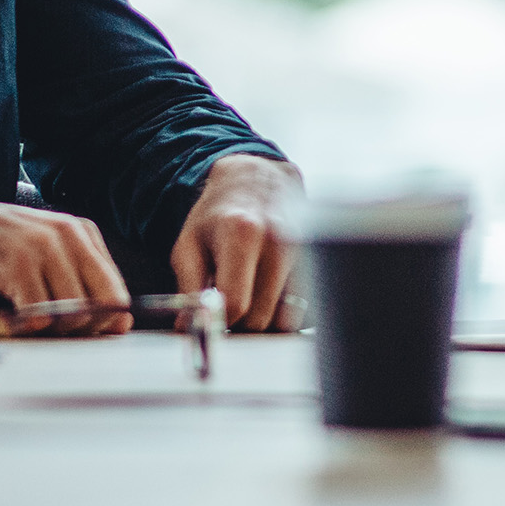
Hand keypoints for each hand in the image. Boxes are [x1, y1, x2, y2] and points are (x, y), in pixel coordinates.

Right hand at [0, 199, 128, 333]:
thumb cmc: (1, 247)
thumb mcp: (49, 257)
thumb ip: (84, 285)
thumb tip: (121, 327)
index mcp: (83, 233)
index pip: (117, 293)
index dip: (105, 324)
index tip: (84, 337)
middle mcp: (68, 235)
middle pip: (100, 307)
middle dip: (78, 332)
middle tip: (47, 332)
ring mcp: (43, 247)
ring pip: (72, 313)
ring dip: (47, 331)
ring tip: (23, 322)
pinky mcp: (18, 263)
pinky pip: (38, 314)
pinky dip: (22, 327)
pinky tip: (2, 317)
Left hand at [168, 152, 305, 331]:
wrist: (256, 179)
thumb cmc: (218, 214)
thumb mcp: (188, 244)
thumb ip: (188, 286)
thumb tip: (188, 327)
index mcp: (244, 234)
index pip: (235, 303)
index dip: (219, 319)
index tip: (211, 317)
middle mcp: (280, 242)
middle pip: (260, 317)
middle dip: (240, 322)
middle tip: (226, 304)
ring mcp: (304, 252)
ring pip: (283, 319)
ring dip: (262, 316)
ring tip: (247, 293)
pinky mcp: (316, 263)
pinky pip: (299, 308)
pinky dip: (281, 310)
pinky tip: (266, 289)